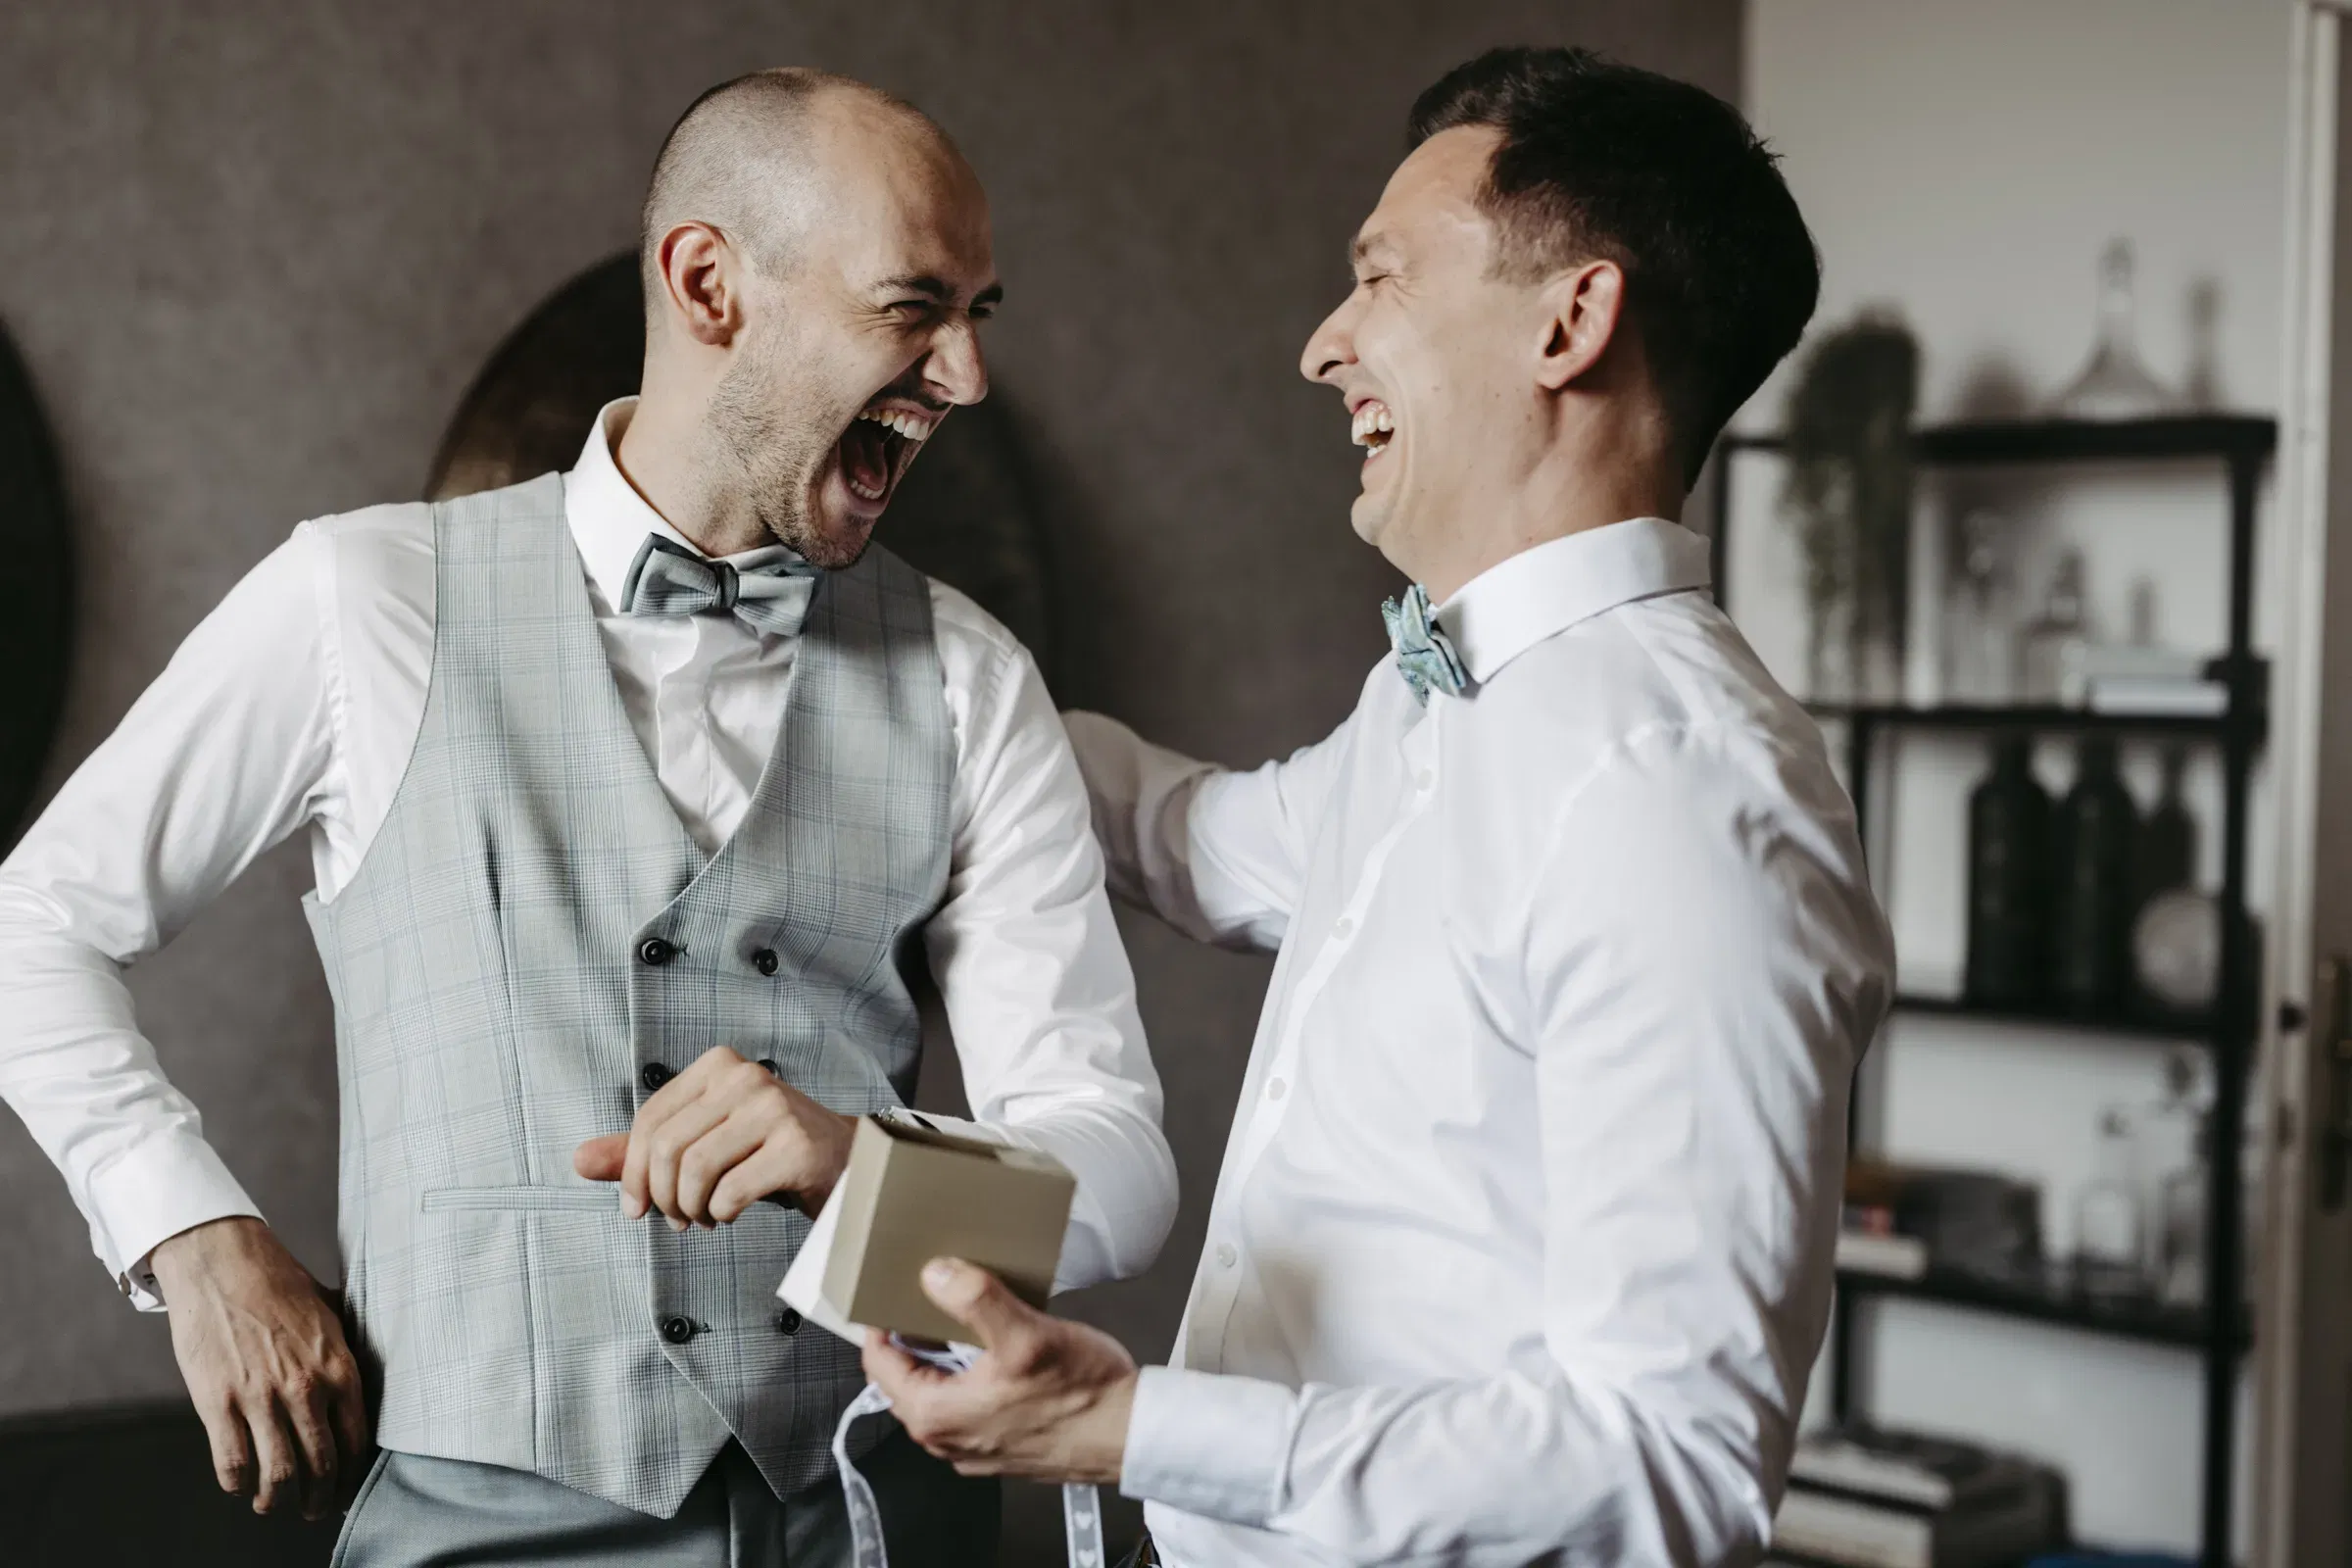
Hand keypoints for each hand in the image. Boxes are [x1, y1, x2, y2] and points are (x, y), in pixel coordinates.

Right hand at [148, 1216, 370, 1519]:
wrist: (223, 1263)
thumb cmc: (279, 1285)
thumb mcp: (331, 1314)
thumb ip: (345, 1351)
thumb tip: (362, 1374)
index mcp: (339, 1368)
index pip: (356, 1440)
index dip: (349, 1473)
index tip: (343, 1486)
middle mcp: (306, 1389)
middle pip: (320, 1466)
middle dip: (318, 1498)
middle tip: (312, 1509)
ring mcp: (261, 1398)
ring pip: (278, 1474)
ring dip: (277, 1500)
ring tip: (273, 1505)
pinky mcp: (218, 1403)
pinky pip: (232, 1463)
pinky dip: (237, 1483)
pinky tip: (239, 1484)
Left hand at [571, 1045, 856, 1227]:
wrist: (844, 1164)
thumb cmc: (765, 1152)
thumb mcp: (701, 1143)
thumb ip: (642, 1150)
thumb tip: (578, 1160)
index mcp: (718, 1065)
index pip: (650, 1120)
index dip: (630, 1172)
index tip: (636, 1208)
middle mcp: (746, 1077)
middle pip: (667, 1148)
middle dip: (662, 1196)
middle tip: (677, 1219)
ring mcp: (775, 1109)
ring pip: (695, 1170)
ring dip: (691, 1208)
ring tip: (704, 1217)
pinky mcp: (797, 1147)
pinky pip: (731, 1192)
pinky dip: (721, 1214)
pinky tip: (730, 1213)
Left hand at [863, 1257, 1136, 1483]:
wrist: (1129, 1434)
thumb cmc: (1084, 1396)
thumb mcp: (1026, 1334)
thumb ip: (974, 1301)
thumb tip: (936, 1274)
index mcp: (937, 1415)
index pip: (879, 1363)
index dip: (879, 1322)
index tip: (888, 1292)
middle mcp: (947, 1439)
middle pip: (904, 1378)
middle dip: (911, 1337)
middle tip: (928, 1297)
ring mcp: (972, 1447)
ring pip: (937, 1390)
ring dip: (942, 1356)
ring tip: (965, 1319)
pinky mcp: (999, 1446)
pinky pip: (965, 1404)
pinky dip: (969, 1377)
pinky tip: (998, 1353)